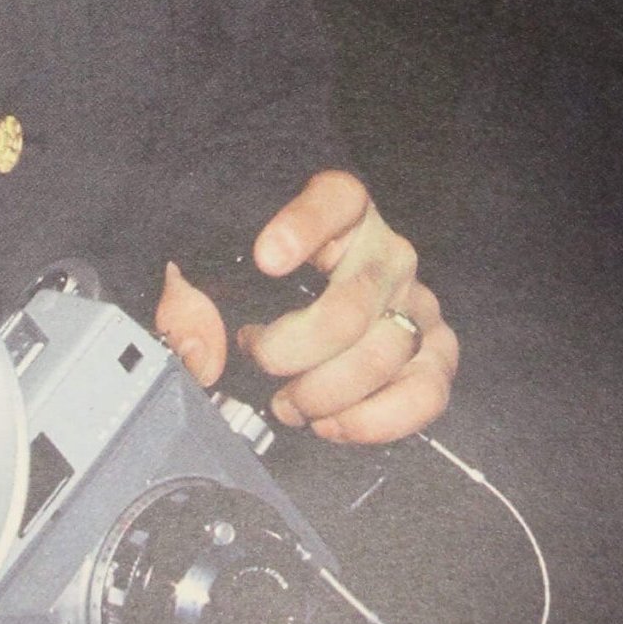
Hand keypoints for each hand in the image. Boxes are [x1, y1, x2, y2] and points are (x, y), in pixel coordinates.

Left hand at [155, 169, 457, 443]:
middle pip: (351, 306)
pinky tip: (331, 422)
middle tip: (259, 356)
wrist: (306, 306)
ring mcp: (417, 302)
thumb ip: (188, 305)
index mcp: (341, 209)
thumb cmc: (255, 285)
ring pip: (386, 354)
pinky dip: (376, 420)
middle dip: (293, 349)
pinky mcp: (434, 352)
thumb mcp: (213, 277)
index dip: (302, 227)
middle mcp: (388, 251)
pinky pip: (426, 391)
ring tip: (288, 402)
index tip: (264, 258)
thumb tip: (198, 351)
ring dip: (327, 393)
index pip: (334, 200)